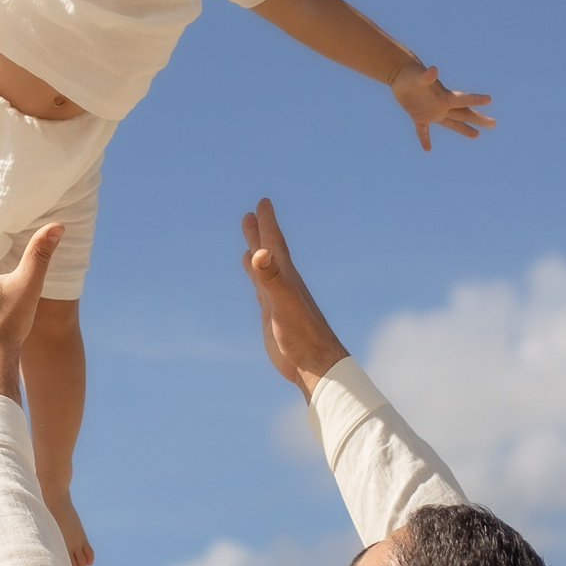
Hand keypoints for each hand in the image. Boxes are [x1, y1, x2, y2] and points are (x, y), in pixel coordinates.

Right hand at [239, 198, 350, 398]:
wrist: (314, 363)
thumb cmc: (302, 334)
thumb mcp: (284, 302)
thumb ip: (272, 277)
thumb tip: (259, 253)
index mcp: (286, 276)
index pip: (274, 243)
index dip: (267, 222)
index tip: (263, 202)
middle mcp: (282, 284)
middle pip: (269, 252)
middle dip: (260, 232)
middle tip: (252, 213)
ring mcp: (278, 299)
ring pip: (264, 270)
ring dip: (257, 254)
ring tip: (251, 244)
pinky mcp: (273, 316)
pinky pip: (262, 290)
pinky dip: (257, 279)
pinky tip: (255, 278)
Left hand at [389, 61, 495, 151]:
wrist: (400, 74)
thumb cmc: (410, 74)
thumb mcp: (417, 77)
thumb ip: (426, 76)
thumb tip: (433, 70)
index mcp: (444, 97)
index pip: (463, 100)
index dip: (475, 99)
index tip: (489, 99)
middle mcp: (441, 105)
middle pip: (463, 114)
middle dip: (478, 119)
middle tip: (493, 123)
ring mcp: (431, 112)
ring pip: (451, 123)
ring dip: (463, 129)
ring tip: (476, 135)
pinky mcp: (418, 116)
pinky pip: (423, 130)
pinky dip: (424, 138)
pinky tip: (427, 149)